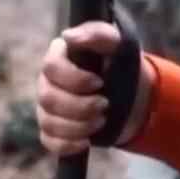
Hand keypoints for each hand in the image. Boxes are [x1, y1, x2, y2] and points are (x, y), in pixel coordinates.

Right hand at [35, 22, 152, 155]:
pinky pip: (49, 141)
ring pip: (48, 121)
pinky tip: (86, 142)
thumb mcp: (117, 44)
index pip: (50, 67)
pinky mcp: (54, 129)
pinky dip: (67, 144)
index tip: (99, 83)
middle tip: (105, 106)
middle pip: (48, 98)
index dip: (74, 79)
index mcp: (59, 57)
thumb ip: (97, 34)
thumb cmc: (121, 64)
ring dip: (78, 126)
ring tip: (101, 121)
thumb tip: (69, 37)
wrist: (132, 95)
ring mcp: (48, 107)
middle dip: (80, 106)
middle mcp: (48, 82)